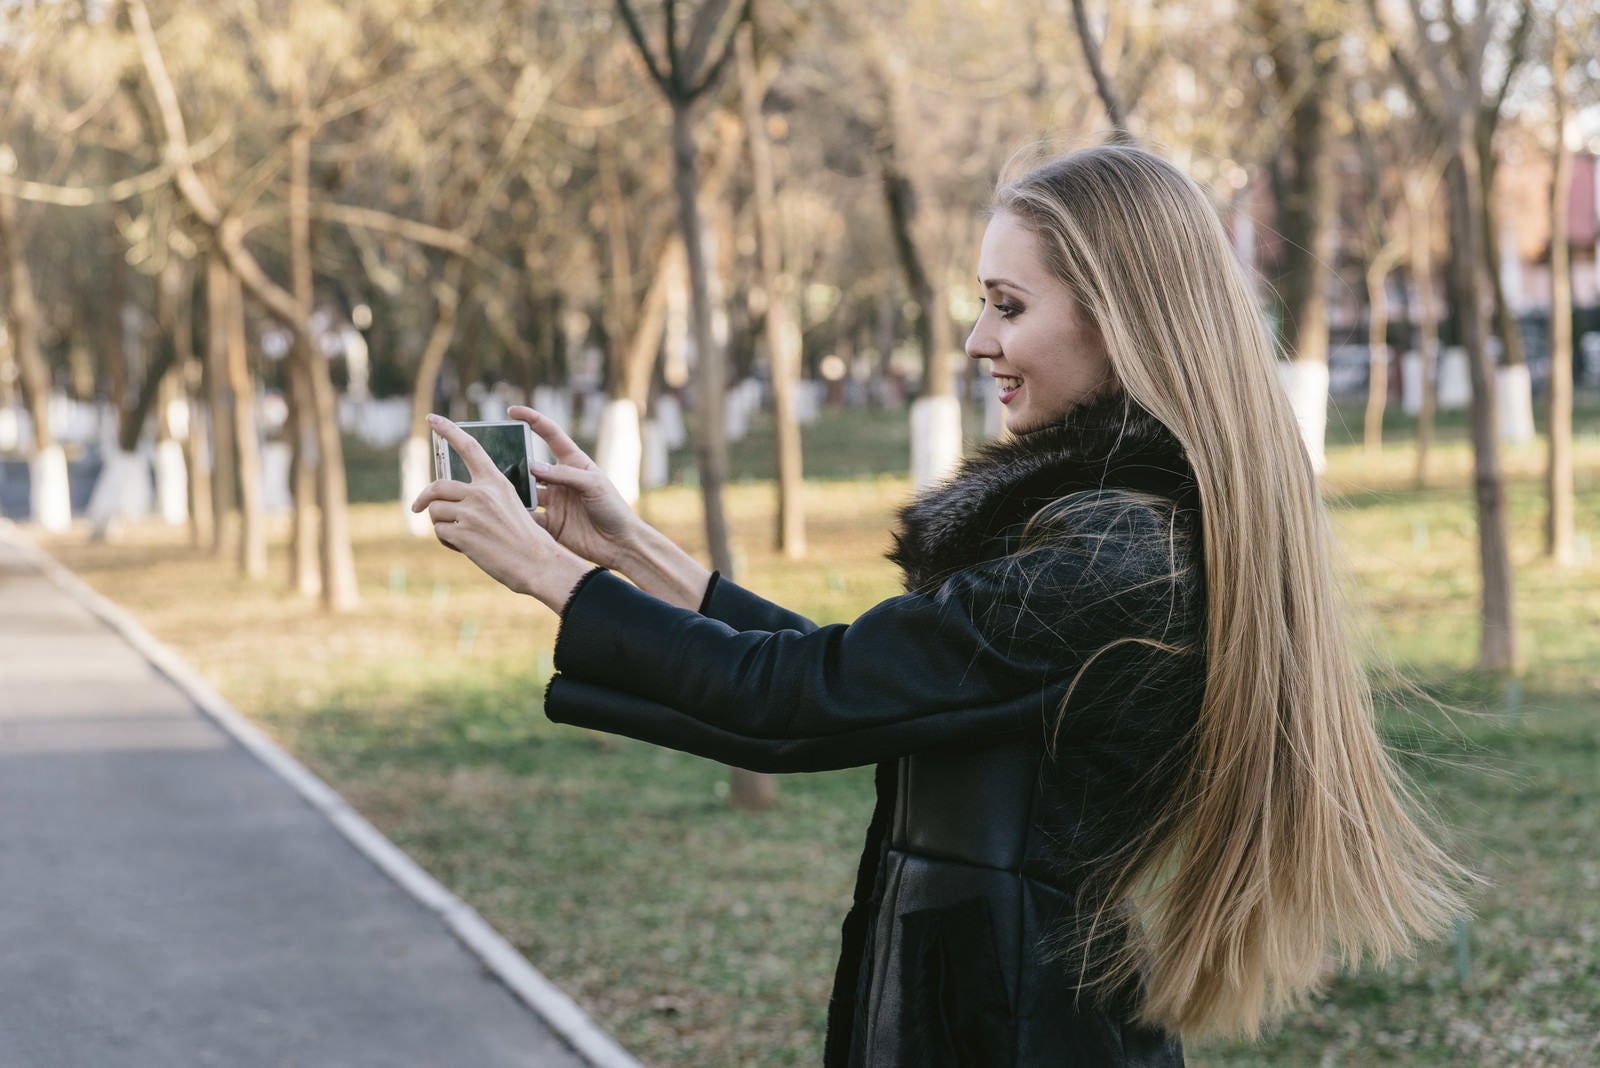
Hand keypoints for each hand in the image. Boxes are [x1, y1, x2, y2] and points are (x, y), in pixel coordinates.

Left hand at [412, 413, 591, 610]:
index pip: (469, 447)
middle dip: (423, 498)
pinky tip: (465, 548)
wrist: (538, 564)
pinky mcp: (463, 535)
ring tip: (459, 537)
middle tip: (418, 507)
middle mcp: (481, 493)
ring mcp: (471, 514)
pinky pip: (440, 532)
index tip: (432, 418)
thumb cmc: (527, 539)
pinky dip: (447, 541)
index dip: (449, 431)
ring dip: (441, 525)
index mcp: (496, 482)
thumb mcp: (511, 507)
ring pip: (435, 512)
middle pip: (437, 487)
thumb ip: (483, 498)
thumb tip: (451, 503)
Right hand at [510, 405, 640, 568]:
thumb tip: (532, 466)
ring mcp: (554, 501)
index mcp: (573, 462)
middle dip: (514, 461)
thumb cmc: (614, 508)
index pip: (550, 435)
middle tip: (495, 460)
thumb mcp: (593, 485)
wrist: (621, 544)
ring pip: (526, 492)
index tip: (512, 410)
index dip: (532, 420)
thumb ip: (564, 475)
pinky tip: (507, 514)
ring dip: (514, 490)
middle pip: (531, 465)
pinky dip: (518, 516)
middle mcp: (560, 479)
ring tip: (499, 488)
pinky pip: (529, 517)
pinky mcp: (550, 523)